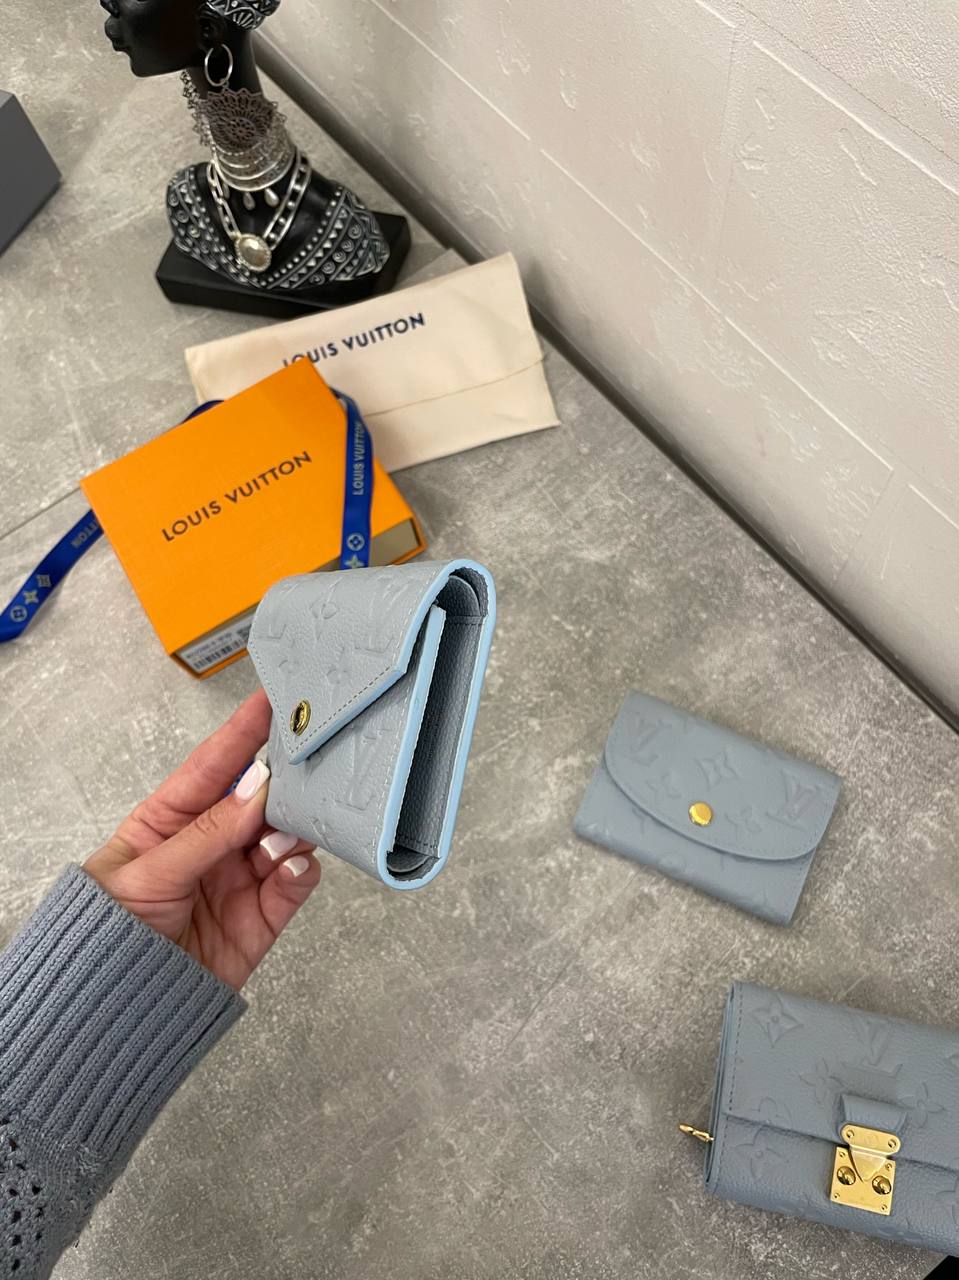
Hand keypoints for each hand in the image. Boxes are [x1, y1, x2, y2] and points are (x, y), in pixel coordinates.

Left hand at [84, 689, 319, 988]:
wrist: (120, 1012)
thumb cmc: (110, 934)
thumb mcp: (149, 874)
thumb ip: (208, 833)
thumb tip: (257, 789)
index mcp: (172, 820)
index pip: (213, 766)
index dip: (243, 731)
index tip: (272, 698)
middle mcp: (211, 843)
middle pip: (259, 798)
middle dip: (282, 782)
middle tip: (305, 765)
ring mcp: (239, 877)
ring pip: (285, 835)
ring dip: (294, 828)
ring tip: (288, 832)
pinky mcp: (263, 915)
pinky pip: (295, 882)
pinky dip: (302, 870)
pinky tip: (293, 867)